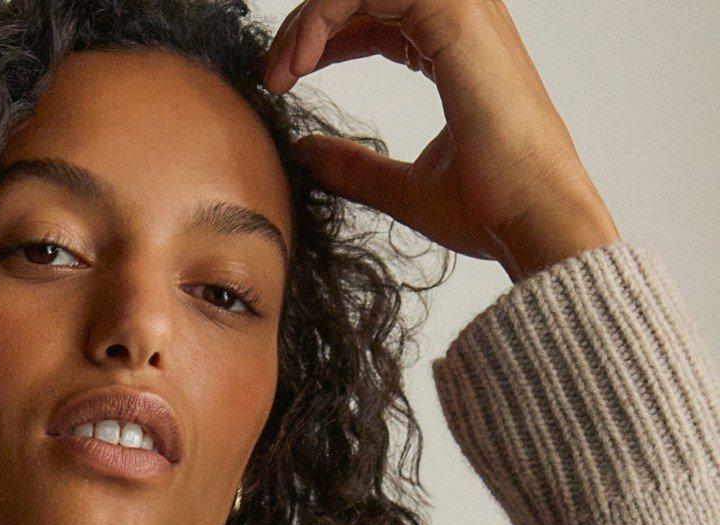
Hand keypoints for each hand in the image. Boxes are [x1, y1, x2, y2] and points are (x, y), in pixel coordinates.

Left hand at [261, 0, 620, 281]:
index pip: (380, 11)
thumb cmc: (490, 209)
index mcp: (456, 52)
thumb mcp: (402, 187)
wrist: (532, 222)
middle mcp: (466, 25)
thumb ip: (353, 166)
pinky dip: (326, 14)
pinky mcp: (459, 24)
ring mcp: (468, 19)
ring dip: (314, 16)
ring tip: (281, 71)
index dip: (326, 35)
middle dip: (311, 20)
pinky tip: (300, 63)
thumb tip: (304, 154)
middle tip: (274, 73)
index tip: (284, 79)